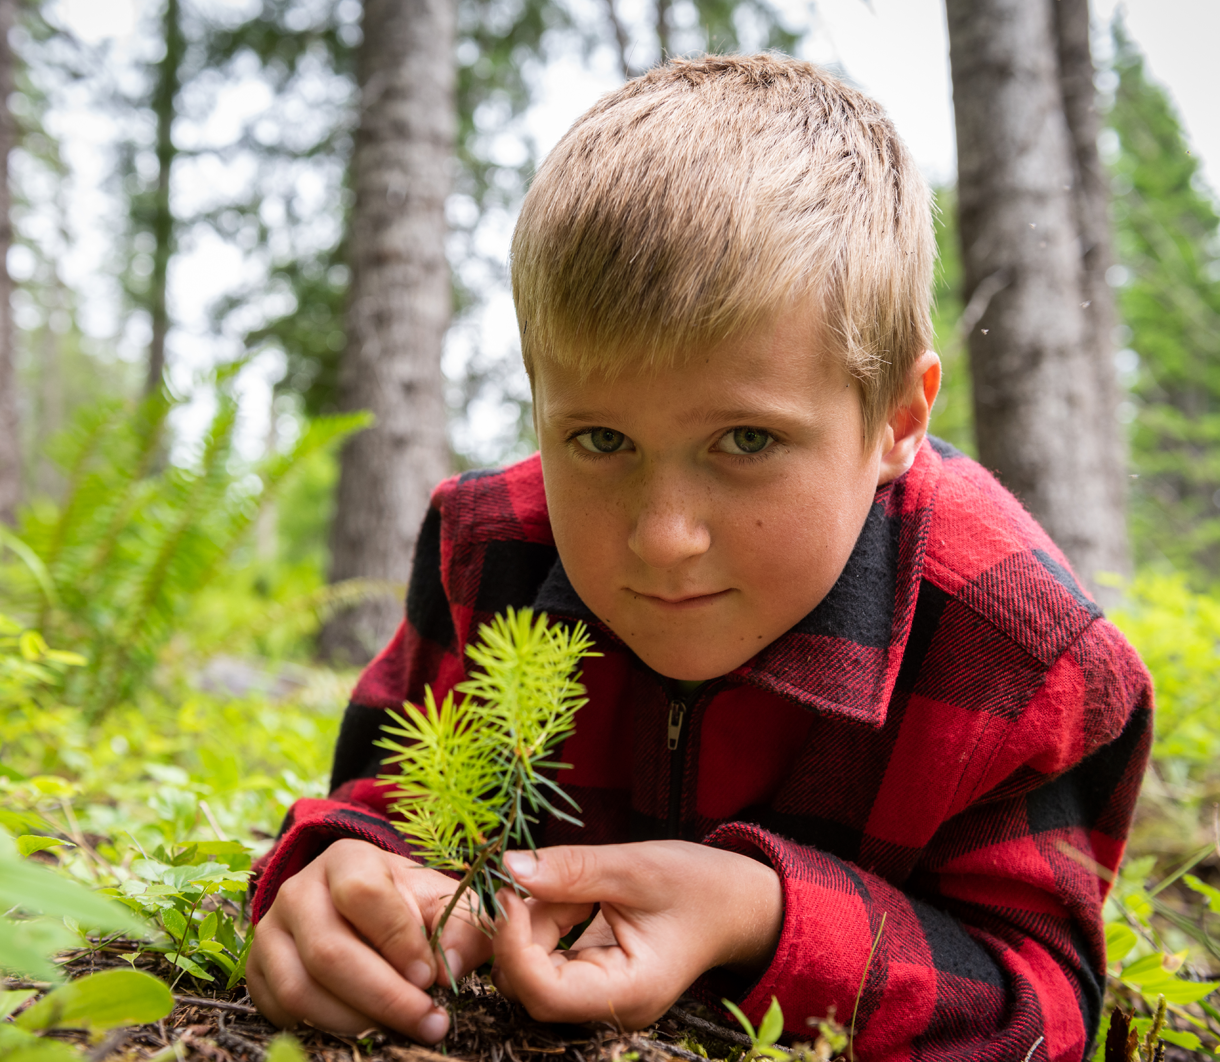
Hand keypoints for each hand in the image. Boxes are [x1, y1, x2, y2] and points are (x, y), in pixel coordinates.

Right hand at [247, 838, 494, 1042]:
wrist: (364, 909)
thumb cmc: (410, 905)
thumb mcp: (444, 902)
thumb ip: (462, 926)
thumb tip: (449, 968)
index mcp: (346, 860)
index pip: (363, 896)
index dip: (398, 941)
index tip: (431, 977)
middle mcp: (298, 891)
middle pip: (329, 952)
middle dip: (384, 997)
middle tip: (427, 1022)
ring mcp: (270, 932)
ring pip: (300, 989)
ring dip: (356, 1022)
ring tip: (399, 1029)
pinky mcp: (257, 972)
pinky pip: (281, 1013)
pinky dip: (323, 1030)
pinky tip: (364, 1028)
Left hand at [490, 840, 782, 1028]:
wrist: (736, 904)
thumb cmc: (699, 884)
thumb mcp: (635, 866)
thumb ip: (572, 869)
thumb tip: (509, 867)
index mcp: (629, 993)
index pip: (543, 992)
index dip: (513, 945)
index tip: (507, 893)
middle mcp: (610, 1009)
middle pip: (530, 985)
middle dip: (521, 930)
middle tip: (539, 877)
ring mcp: (601, 999)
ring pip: (532, 971)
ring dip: (534, 923)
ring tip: (572, 884)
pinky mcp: (593, 981)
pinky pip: (548, 960)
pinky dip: (547, 924)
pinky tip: (575, 896)